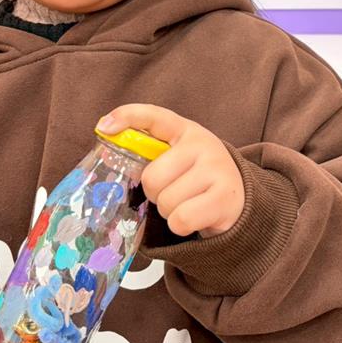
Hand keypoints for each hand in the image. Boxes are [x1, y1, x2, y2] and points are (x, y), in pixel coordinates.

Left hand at [96, 104, 243, 237]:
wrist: (237, 200)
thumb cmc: (196, 179)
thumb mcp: (178, 158)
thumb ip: (151, 152)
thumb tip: (107, 138)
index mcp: (185, 130)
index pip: (154, 116)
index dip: (127, 117)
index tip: (104, 127)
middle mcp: (203, 144)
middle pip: (152, 178)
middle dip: (155, 193)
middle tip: (172, 191)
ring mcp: (216, 170)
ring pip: (166, 202)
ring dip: (169, 211)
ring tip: (186, 203)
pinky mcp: (224, 198)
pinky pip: (181, 220)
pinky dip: (181, 225)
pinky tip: (194, 217)